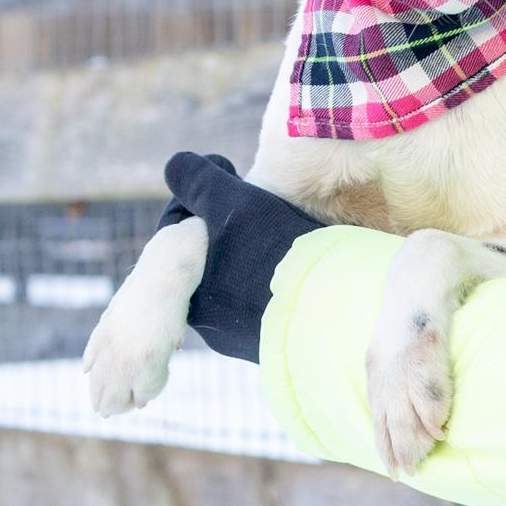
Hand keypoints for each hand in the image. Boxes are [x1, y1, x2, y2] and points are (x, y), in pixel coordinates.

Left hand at [158, 152, 324, 361]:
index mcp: (184, 287)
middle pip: (207, 251)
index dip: (200, 194)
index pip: (178, 226)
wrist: (330, 304)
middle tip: (255, 203)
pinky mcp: (272, 340)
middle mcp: (204, 319)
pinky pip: (263, 296)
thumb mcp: (232, 201)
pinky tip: (294, 260)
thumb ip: (198, 180)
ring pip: (235, 274)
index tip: (228, 175)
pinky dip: (272, 274)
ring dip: (249, 248)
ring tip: (278, 229)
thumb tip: (175, 164)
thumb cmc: (274, 248)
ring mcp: (239, 335)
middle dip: (226, 223)